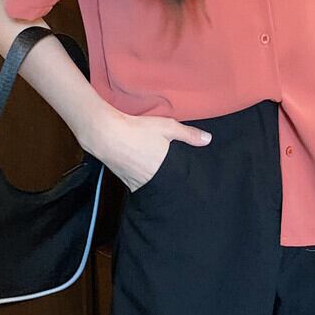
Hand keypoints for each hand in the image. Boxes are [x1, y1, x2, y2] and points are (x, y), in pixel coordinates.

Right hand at [80, 108, 211, 191]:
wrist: (105, 134)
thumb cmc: (138, 129)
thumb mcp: (167, 127)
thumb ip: (189, 135)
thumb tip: (208, 140)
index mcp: (163, 170)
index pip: (179, 182)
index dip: (185, 184)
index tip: (193, 186)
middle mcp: (149, 180)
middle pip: (165, 188)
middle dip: (172, 186)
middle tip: (178, 182)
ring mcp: (134, 182)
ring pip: (151, 188)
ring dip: (157, 185)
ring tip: (162, 178)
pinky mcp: (123, 180)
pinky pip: (137, 185)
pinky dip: (143, 182)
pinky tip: (145, 174)